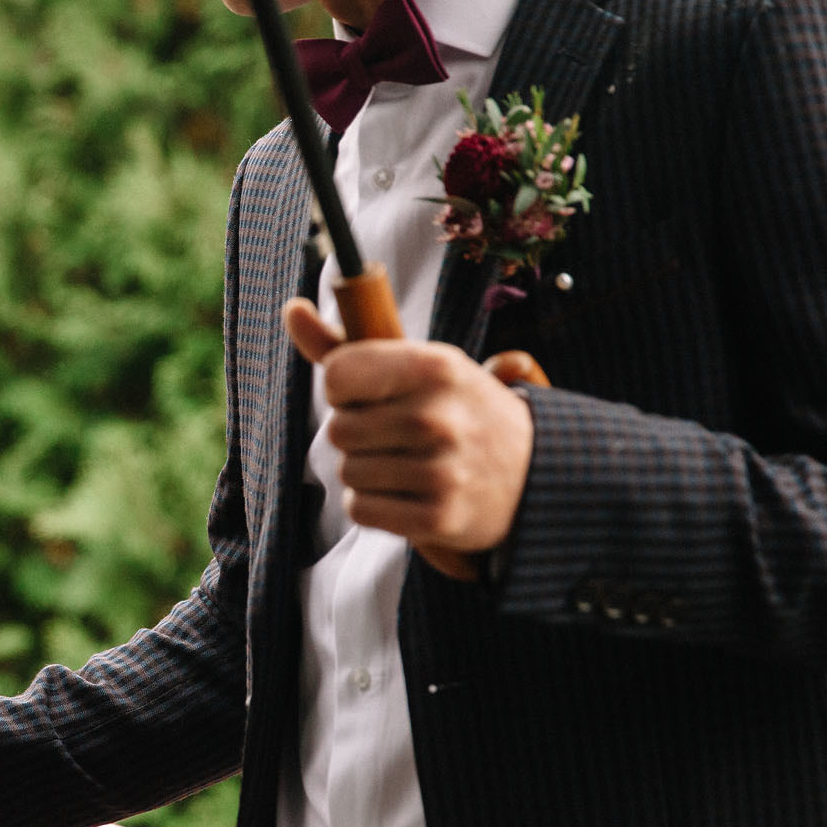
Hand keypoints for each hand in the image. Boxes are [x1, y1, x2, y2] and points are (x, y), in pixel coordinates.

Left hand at [283, 297, 533, 556]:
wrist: (534, 474)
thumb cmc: (461, 411)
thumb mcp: (421, 366)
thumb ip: (347, 343)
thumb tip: (292, 309)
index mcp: (436, 368)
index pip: (337, 375)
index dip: (344, 388)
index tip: (371, 395)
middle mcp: (438, 418)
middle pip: (338, 430)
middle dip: (357, 434)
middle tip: (398, 434)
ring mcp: (442, 471)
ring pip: (347, 472)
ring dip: (366, 471)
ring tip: (407, 463)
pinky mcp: (439, 518)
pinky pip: (361, 509)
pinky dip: (374, 504)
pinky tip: (406, 492)